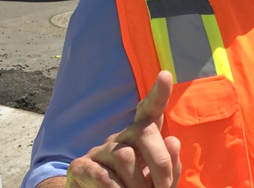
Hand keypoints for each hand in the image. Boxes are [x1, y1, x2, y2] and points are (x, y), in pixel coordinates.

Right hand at [65, 71, 180, 187]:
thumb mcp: (156, 182)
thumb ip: (169, 165)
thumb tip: (172, 141)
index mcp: (139, 139)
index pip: (148, 111)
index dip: (157, 94)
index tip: (165, 76)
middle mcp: (119, 138)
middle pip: (142, 131)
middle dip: (160, 162)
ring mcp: (98, 151)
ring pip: (125, 157)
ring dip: (138, 185)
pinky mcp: (80, 167)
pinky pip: (102, 175)